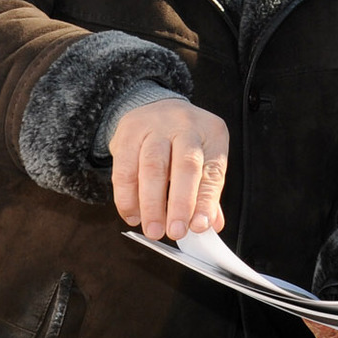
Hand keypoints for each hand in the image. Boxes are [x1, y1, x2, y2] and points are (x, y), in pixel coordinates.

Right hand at [111, 100, 229, 240]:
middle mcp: (185, 125)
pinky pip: (124, 169)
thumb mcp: (203, 157)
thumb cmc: (183, 141)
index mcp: (211, 133)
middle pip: (184, 166)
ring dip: (152, 204)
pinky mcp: (128, 134)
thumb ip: (207, 192)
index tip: (199, 226)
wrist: (153, 106)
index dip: (206, 201)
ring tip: (153, 229)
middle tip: (175, 231)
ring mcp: (155, 126)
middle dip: (179, 204)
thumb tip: (210, 225)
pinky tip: (133, 214)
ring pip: (152, 167)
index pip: (213, 170)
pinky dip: (127, 197)